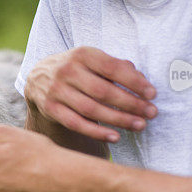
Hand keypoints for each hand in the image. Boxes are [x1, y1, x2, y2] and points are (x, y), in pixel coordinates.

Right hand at [24, 46, 156, 141]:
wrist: (39, 79)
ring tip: (139, 125)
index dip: (134, 82)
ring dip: (118, 119)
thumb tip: (141, 79)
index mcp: (82, 54)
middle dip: (130, 103)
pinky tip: (115, 136)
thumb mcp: (93, 61)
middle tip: (151, 113)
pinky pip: (77, 123)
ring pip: (91, 109)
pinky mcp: (51, 109)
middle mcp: (67, 71)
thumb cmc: (77, 70)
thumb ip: (117, 67)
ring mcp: (57, 91)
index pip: (112, 67)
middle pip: (103, 91)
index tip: (152, 94)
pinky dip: (97, 132)